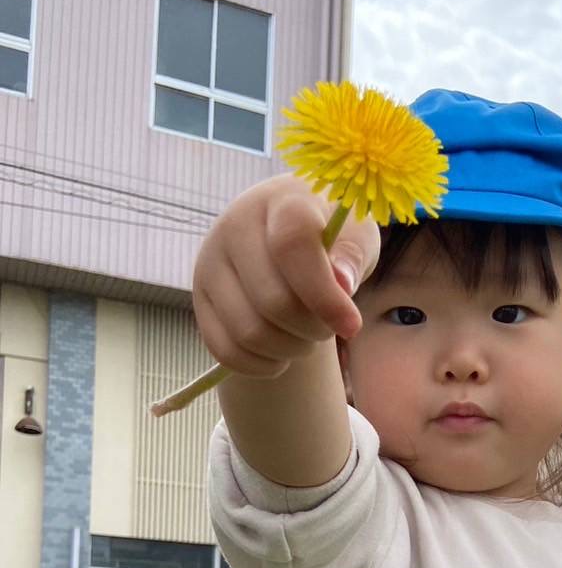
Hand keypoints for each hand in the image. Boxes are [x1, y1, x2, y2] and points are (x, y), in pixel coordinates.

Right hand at [192, 173, 380, 379]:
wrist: (287, 235)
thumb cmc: (331, 237)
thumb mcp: (356, 237)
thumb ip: (353, 255)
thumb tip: (342, 284)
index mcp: (281, 202)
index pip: (292, 246)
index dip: (324, 295)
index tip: (351, 326)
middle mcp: (235, 225)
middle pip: (273, 301)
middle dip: (313, 329)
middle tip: (328, 327)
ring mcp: (210, 262)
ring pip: (249, 332)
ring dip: (289, 350)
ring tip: (306, 337)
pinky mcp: (200, 297)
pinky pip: (226, 351)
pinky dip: (261, 365)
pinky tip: (282, 355)